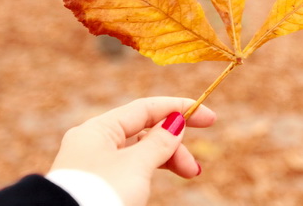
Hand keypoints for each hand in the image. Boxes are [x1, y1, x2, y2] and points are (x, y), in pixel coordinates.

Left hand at [49, 97, 215, 205]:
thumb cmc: (101, 194)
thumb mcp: (136, 165)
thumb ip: (159, 141)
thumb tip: (176, 121)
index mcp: (98, 128)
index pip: (146, 108)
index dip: (179, 109)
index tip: (209, 118)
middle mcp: (93, 142)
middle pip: (144, 132)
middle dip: (174, 145)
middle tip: (193, 168)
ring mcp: (94, 164)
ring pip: (139, 152)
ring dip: (166, 159)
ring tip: (187, 174)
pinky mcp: (97, 183)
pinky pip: (130, 168)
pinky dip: (150, 170)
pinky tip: (162, 176)